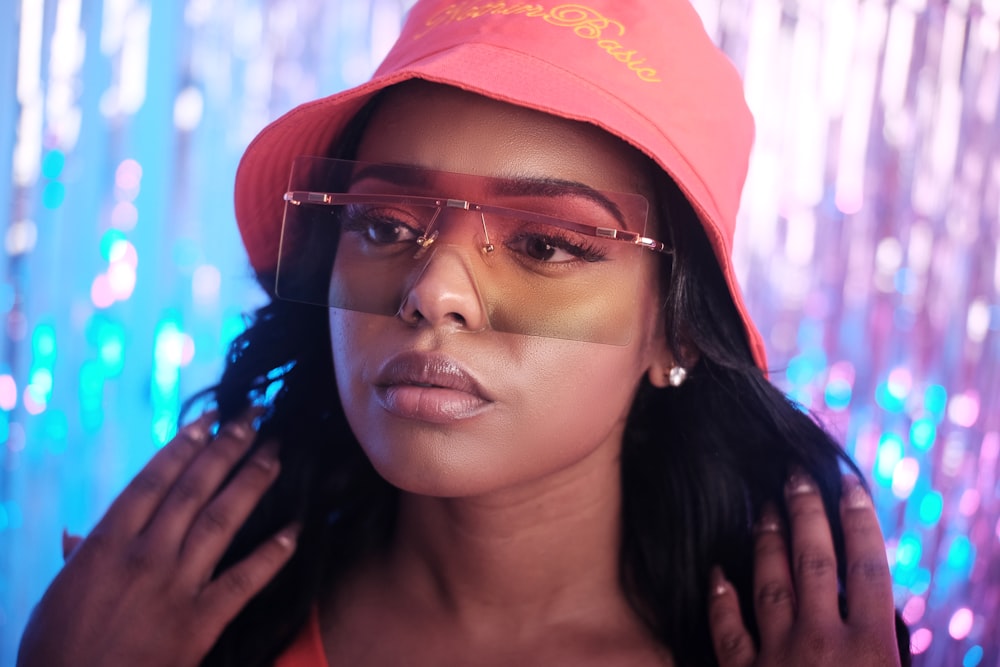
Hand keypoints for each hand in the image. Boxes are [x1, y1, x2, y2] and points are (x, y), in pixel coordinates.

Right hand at [17, 411, 297, 666]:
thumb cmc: (57, 652)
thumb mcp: (56, 597)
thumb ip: (77, 559)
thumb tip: (74, 534)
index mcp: (106, 544)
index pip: (153, 480)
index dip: (185, 445)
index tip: (210, 418)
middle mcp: (144, 556)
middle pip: (194, 488)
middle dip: (227, 447)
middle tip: (255, 415)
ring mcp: (175, 586)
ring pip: (222, 520)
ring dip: (252, 481)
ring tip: (276, 452)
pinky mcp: (199, 622)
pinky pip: (244, 580)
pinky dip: (271, 554)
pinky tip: (294, 531)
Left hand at [707, 473, 900, 666]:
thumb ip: (890, 650)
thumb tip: (884, 616)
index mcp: (871, 650)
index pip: (868, 569)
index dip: (860, 521)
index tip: (849, 485)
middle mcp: (822, 642)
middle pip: (813, 561)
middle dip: (805, 511)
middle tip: (796, 473)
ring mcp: (778, 657)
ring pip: (770, 583)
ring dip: (768, 541)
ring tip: (766, 507)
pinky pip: (727, 629)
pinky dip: (720, 598)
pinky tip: (717, 573)